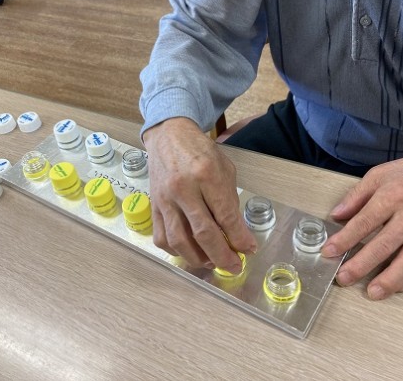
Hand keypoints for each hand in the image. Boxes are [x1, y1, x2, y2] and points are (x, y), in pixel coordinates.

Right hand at [143, 118, 256, 272]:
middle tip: (234, 266)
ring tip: (212, 262)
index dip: (239, 238)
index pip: (225, 216)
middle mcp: (183, 188)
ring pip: (179, 240)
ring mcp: (165, 199)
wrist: (168, 136)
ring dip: (198, 258)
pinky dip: (176, 251)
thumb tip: (237, 233)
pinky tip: (189, 252)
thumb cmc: (200, 151)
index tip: (249, 250)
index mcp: (206, 175)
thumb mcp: (224, 168)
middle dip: (222, 255)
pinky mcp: (154, 206)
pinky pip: (161, 237)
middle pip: (203, 233)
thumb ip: (230, 201)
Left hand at [322, 144, 402, 299]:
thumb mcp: (380, 174)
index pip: (364, 222)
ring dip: (390, 280)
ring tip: (373, 292)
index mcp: (394, 196)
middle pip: (384, 245)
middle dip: (361, 265)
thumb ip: (356, 196)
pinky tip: (402, 287)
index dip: (344, 239)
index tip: (329, 252)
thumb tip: (336, 215)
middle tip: (344, 278)